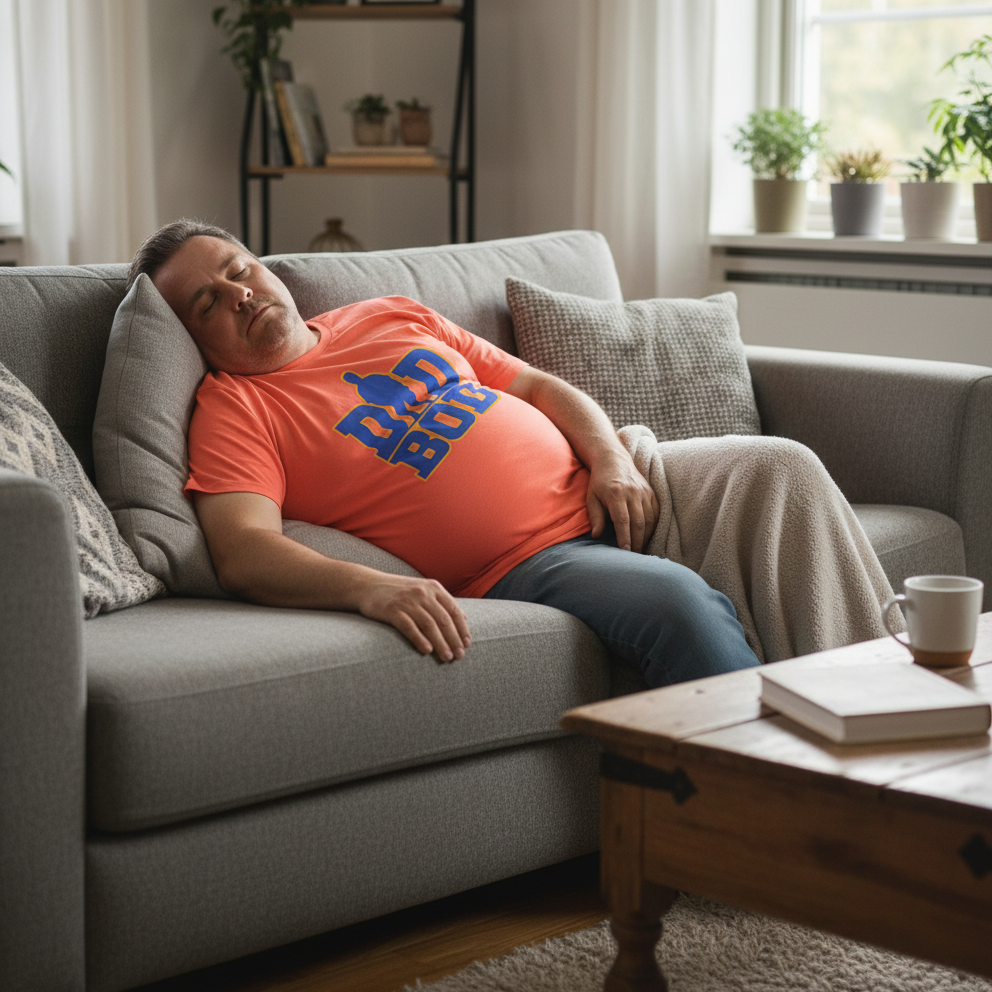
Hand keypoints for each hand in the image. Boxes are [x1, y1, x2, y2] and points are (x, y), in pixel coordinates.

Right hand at [354, 574, 471, 661]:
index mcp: (433, 588)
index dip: (462, 628)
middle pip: (443, 619)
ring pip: (429, 625)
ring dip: (440, 643)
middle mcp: (422, 593)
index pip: (453, 610)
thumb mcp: (423, 590)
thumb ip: (442, 602)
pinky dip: (419, 639)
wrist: (367, 585)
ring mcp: (407, 601)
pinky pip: (409, 626)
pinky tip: (427, 650)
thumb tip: (464, 618)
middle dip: (454, 639)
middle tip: (459, 656)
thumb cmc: (398, 591)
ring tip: (447, 657)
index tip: (467, 644)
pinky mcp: (392, 610)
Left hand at [586, 449, 658, 552]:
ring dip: (646, 536)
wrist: (613, 460)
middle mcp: (633, 492)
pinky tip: (647, 535)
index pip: (623, 520)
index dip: (625, 538)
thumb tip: (596, 536)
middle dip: (637, 541)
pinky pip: (656, 513)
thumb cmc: (599, 482)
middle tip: (634, 557)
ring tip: (640, 549)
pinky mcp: (651, 492)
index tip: (625, 552)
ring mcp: (644, 492)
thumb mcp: (591, 498)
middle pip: (638, 522)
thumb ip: (595, 517)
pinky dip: (653, 526)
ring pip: (649, 519)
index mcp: (616, 493)